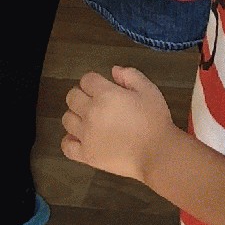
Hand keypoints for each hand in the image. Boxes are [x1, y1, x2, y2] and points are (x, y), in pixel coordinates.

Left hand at [62, 67, 176, 181]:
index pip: (87, 80)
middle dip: (82, 95)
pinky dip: (70, 140)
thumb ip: (131, 76)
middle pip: (72, 97)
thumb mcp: (149, 90)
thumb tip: (113, 70)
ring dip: (76, 116)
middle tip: (95, 103)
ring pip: (67, 119)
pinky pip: (66, 145)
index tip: (102, 87)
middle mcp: (91, 112)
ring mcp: (86, 135)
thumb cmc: (155, 121)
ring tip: (89, 121)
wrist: (157, 153)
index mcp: (105, 94)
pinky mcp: (86, 154)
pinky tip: (80, 139)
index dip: (94, 81)